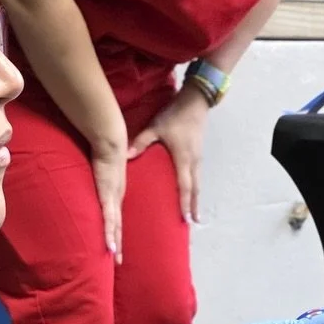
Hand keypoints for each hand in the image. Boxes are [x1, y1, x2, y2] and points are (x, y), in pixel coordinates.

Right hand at [91, 145, 128, 262]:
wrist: (110, 140)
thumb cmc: (105, 148)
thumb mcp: (103, 164)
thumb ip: (99, 171)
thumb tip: (93, 172)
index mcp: (116, 190)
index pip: (116, 214)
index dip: (116, 229)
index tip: (117, 242)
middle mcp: (117, 197)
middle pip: (118, 225)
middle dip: (118, 243)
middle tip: (119, 260)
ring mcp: (113, 198)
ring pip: (115, 226)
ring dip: (116, 243)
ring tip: (116, 258)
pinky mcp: (107, 196)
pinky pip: (108, 220)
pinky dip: (110, 234)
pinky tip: (111, 247)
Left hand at [127, 84, 209, 223]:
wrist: (195, 101)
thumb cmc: (174, 115)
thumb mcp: (156, 127)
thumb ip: (141, 142)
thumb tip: (124, 155)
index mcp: (182, 158)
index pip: (184, 186)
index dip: (184, 203)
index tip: (185, 218)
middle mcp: (193, 161)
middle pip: (194, 189)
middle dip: (193, 206)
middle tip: (192, 222)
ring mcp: (198, 158)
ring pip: (197, 183)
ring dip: (195, 198)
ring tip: (194, 214)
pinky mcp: (198, 153)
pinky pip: (197, 175)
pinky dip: (195, 188)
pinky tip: (192, 193)